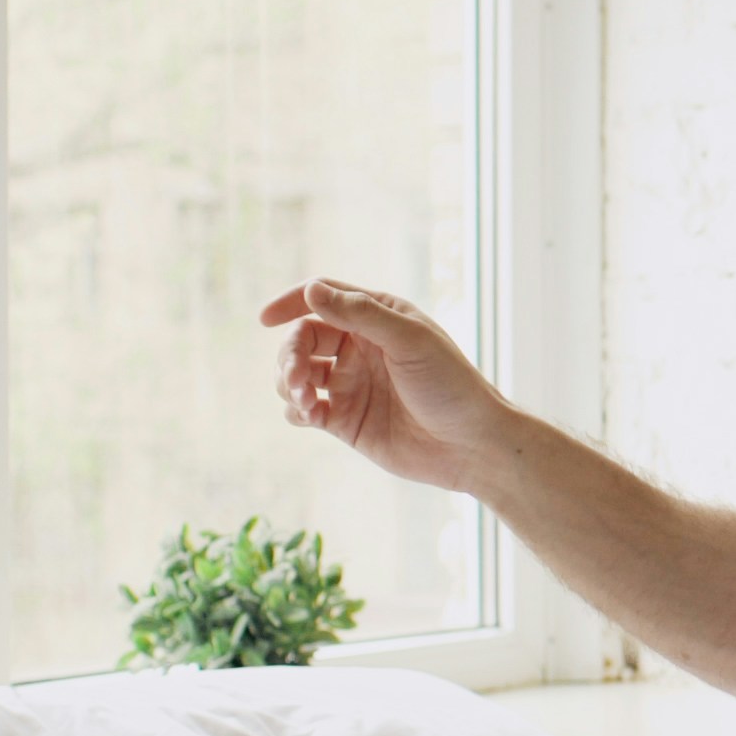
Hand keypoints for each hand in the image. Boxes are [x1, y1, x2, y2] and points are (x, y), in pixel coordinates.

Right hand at [261, 279, 509, 494]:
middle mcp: (360, 348)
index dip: (291, 303)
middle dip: (290, 354)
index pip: (322, 298)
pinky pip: (303, 410)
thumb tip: (311, 290)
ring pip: (297, 374)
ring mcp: (351, 385)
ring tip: (306, 400)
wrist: (471, 445)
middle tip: (298, 377)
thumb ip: (360, 314)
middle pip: (303, 338)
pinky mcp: (346, 421)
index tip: (264, 319)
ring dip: (288, 383)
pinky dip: (295, 411)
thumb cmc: (450, 385)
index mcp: (378, 318)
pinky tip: (309, 415)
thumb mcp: (409, 340)